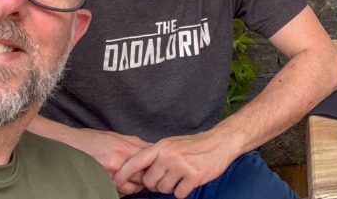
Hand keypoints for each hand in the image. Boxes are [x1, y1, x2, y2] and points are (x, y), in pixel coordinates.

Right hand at [63, 128, 150, 194]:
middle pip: (142, 176)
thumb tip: (152, 147)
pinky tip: (119, 184)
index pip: (148, 160)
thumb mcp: (116, 135)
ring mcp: (108, 175)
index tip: (156, 166)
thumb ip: (135, 143)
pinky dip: (121, 190)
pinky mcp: (100, 183)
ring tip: (132, 182)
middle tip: (147, 177)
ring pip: (130, 187)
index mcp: (124, 149)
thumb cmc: (91, 139)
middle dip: (146, 178)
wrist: (68, 144)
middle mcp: (118, 163)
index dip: (154, 165)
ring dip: (134, 186)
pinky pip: (117, 191)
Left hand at [113, 129, 238, 198]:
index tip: (115, 184)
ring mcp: (181, 165)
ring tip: (181, 177)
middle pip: (149, 182)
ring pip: (163, 190)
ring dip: (171, 188)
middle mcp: (169, 155)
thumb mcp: (172, 144)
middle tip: (168, 177)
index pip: (136, 162)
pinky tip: (190, 181)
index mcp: (161, 146)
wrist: (221, 142)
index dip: (123, 175)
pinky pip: (179, 194)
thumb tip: (137, 172)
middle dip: (156, 184)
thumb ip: (156, 155)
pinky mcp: (193, 176)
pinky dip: (183, 191)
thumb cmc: (195, 145)